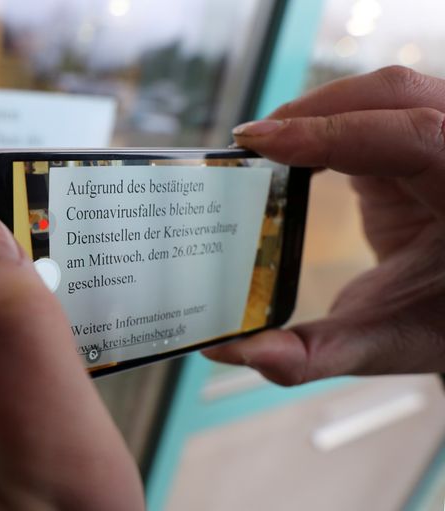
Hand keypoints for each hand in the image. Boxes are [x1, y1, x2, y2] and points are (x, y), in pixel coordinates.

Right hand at [204, 66, 444, 384]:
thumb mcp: (390, 342)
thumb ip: (314, 354)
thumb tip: (234, 352)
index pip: (415, 138)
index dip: (333, 132)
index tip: (262, 143)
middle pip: (395, 97)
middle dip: (314, 112)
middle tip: (249, 145)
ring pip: (385, 94)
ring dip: (319, 110)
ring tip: (263, 145)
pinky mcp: (426, 142)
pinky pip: (377, 110)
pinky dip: (329, 120)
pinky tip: (293, 147)